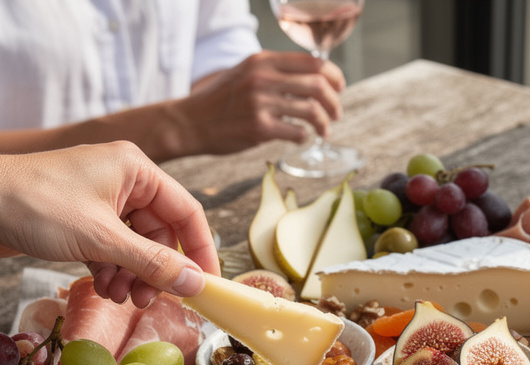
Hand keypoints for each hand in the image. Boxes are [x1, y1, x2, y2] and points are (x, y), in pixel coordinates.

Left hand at [0, 141, 219, 306]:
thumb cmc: (33, 204)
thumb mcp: (102, 239)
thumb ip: (153, 264)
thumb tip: (195, 285)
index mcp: (135, 169)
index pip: (186, 212)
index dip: (200, 251)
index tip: (207, 287)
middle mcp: (121, 180)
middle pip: (160, 233)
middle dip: (157, 270)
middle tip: (150, 301)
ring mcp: (97, 201)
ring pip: (133, 245)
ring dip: (132, 275)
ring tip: (119, 297)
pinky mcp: (76, 220)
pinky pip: (109, 249)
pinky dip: (110, 270)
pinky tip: (100, 287)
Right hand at [172, 50, 345, 154]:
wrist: (190, 121)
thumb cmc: (221, 100)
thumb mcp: (246, 72)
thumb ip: (275, 72)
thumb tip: (313, 80)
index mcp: (263, 61)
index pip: (313, 62)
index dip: (334, 76)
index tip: (339, 88)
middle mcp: (263, 78)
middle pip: (318, 85)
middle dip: (334, 102)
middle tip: (336, 114)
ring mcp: (261, 103)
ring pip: (312, 111)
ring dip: (325, 123)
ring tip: (324, 131)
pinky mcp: (259, 128)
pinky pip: (297, 133)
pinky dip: (304, 137)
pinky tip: (300, 139)